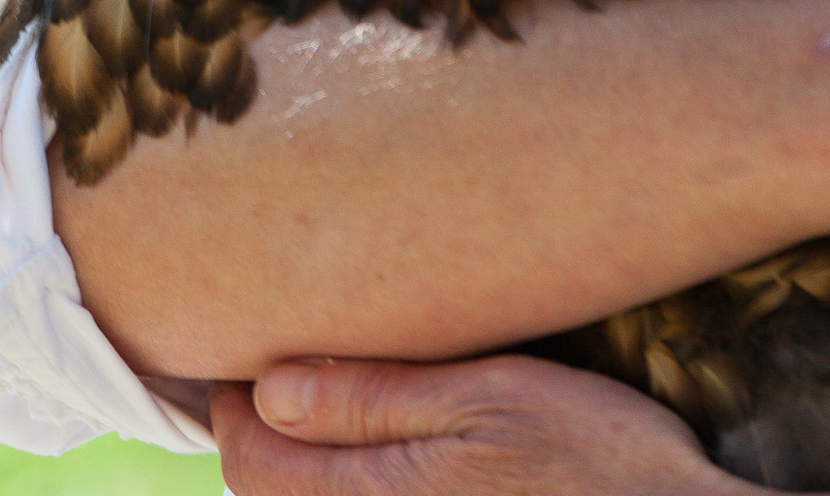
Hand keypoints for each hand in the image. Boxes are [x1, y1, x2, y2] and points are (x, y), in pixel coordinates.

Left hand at [212, 354, 731, 495]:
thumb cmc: (594, 463)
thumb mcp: (487, 398)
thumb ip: (373, 399)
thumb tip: (269, 387)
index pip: (250, 460)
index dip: (235, 400)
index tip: (250, 347)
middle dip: (261, 435)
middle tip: (279, 365)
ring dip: (304, 468)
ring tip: (323, 407)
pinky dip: (347, 490)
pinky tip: (384, 460)